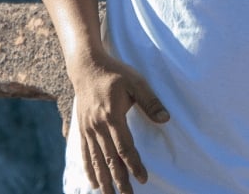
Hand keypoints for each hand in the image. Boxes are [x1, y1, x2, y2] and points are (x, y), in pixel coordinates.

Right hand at [70, 52, 169, 193]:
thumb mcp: (136, 82)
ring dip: (103, 180)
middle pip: (110, 159)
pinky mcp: (82, 128)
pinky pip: (85, 153)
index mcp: (112, 116)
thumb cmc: (115, 73)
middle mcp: (98, 126)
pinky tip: (94, 182)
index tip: (142, 179)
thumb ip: (150, 101)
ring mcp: (88, 128)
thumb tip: (165, 118)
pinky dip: (90, 168)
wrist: (87, 67)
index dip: (134, 165)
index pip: (124, 147)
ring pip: (96, 159)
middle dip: (119, 180)